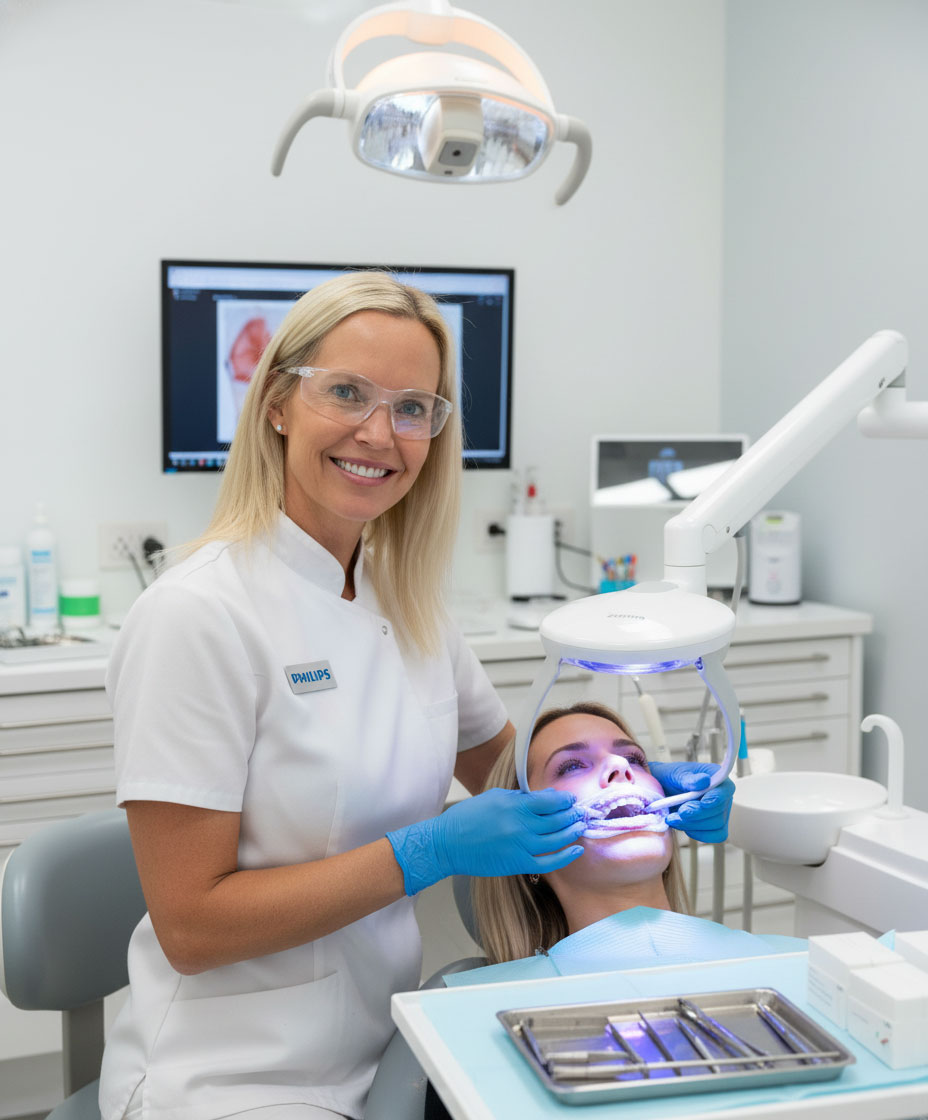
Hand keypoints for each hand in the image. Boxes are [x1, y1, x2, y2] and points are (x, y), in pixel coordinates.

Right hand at [386, 788, 586, 895]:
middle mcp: (520, 825)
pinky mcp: (518, 864)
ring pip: (557, 840)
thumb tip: (542, 797)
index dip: (563, 799)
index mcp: (514, 806)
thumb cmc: (467, 818)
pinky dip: (565, 857)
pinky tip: (575, 850)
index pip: (549, 800)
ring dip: (572, 832)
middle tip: (580, 812)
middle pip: (557, 819)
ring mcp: (520, 846)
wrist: (447, 844)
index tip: (570, 798)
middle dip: (572, 814)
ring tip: (580, 826)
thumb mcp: (493, 798)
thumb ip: (518, 797)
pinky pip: (548, 862)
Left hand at [648, 761, 734, 843]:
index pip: (726, 788)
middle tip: (680, 812)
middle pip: (719, 810)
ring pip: (716, 825)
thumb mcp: (675, 774)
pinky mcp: (714, 827)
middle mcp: (722, 795)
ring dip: (693, 824)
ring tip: (673, 818)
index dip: (717, 797)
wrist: (660, 790)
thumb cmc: (670, 778)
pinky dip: (696, 833)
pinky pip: (713, 835)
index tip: (703, 803)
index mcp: (717, 776)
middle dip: (698, 813)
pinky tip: (681, 825)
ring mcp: (720, 812)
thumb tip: (704, 781)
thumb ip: (688, 778)